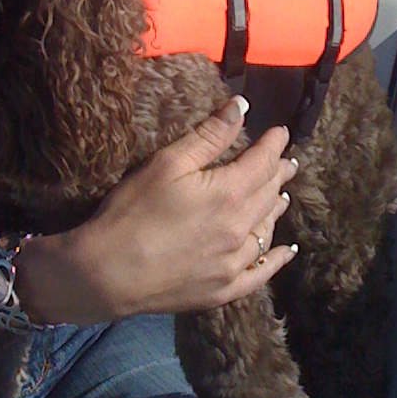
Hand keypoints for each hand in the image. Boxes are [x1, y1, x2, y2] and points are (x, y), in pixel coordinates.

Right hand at [26, 101, 297, 321]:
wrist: (109, 273)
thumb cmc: (134, 210)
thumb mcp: (168, 163)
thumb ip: (209, 136)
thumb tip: (241, 107)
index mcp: (228, 195)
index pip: (262, 163)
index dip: (273, 145)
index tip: (282, 132)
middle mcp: (239, 230)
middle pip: (267, 195)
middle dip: (278, 174)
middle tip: (288, 162)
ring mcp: (233, 264)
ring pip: (265, 231)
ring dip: (275, 209)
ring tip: (282, 195)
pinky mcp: (223, 290)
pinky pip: (260, 273)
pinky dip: (275, 259)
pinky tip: (284, 251)